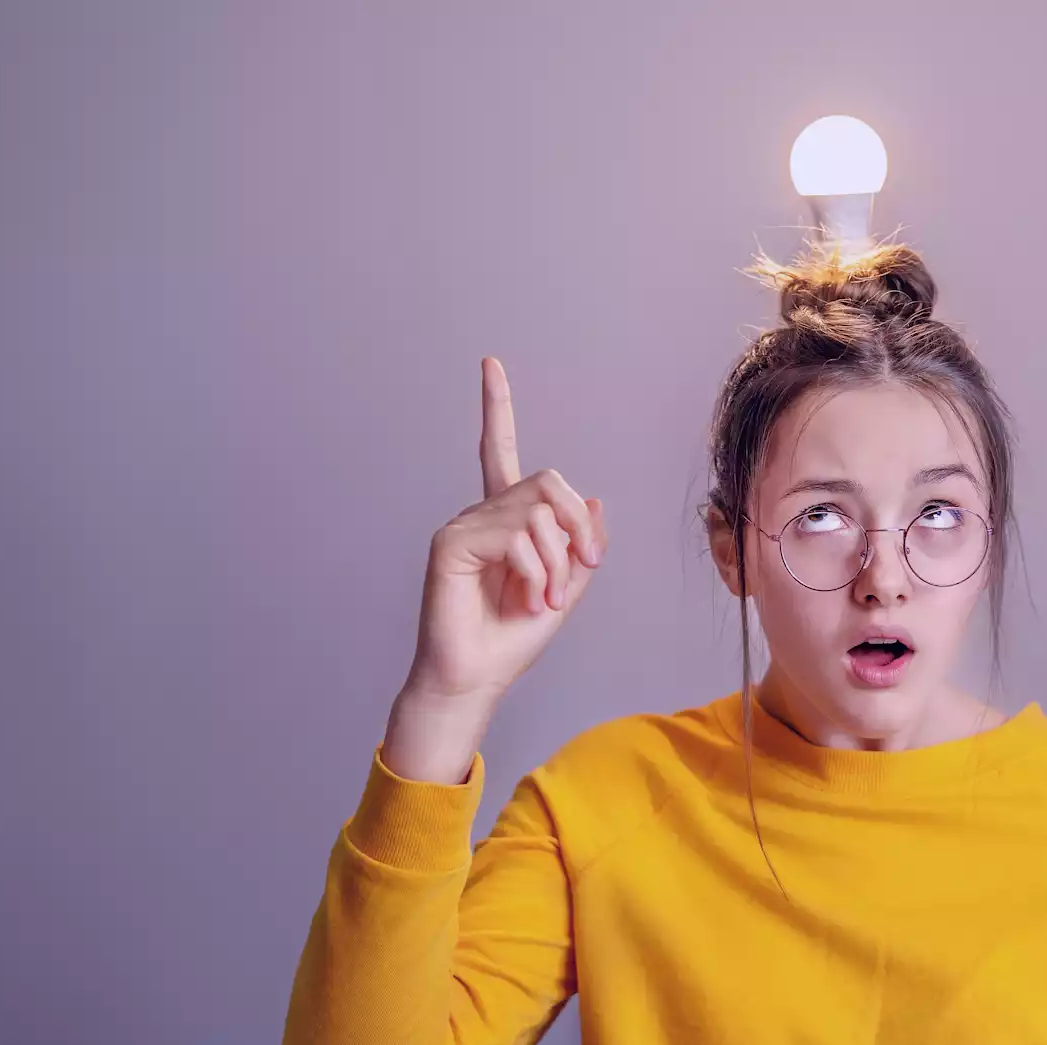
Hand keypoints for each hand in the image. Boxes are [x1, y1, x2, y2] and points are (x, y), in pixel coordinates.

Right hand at [391, 358, 607, 743]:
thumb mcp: (567, 590)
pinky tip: (526, 597)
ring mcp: (463, 525)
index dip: (495, 407)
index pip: (498, 451)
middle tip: (581, 571)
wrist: (476, 678)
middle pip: (548, 481)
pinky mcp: (451, 543)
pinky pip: (516, 535)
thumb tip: (595, 500)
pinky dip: (536, 570)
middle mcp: (481, 514)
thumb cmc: (512, 639)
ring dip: (558, 561)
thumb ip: (581, 546)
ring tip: (545, 599)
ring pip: (538, 510)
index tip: (489, 364)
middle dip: (578, 527)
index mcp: (506, 520)